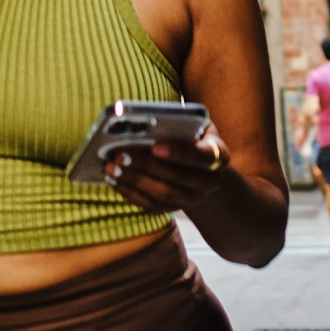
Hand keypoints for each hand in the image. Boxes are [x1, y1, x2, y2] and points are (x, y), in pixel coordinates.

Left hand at [104, 126, 230, 212]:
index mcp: (218, 155)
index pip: (202, 156)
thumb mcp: (194, 124)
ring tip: (111, 167)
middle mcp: (210, 182)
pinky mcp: (175, 208)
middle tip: (120, 155)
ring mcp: (193, 198)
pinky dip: (131, 193)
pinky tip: (113, 180)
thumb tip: (144, 122)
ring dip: (134, 181)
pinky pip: (152, 206)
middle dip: (147, 166)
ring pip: (164, 195)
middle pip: (178, 178)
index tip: (155, 146)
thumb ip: (178, 123)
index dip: (179, 153)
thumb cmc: (193, 136)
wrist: (203, 167)